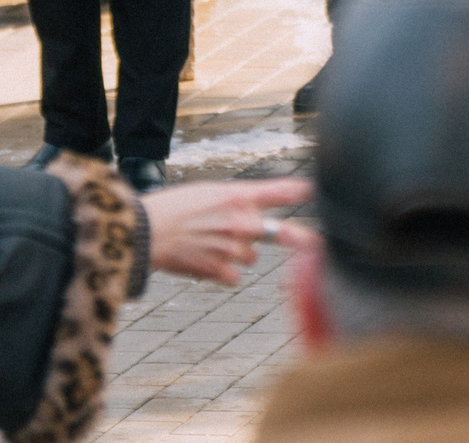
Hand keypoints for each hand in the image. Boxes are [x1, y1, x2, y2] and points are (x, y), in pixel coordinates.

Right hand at [143, 177, 313, 283]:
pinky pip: (234, 277)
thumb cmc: (173, 207)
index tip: (323, 193)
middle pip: (277, 234)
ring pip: (251, 257)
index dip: (304, 192)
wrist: (145, 231)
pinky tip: (202, 260)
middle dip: (284, 238)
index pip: (280, 191)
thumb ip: (237, 204)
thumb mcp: (208, 192)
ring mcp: (233, 248)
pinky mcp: (220, 270)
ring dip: (238, 253)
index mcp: (238, 195)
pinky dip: (222, 272)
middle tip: (290, 240)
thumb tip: (256, 225)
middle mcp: (241, 221)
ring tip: (209, 243)